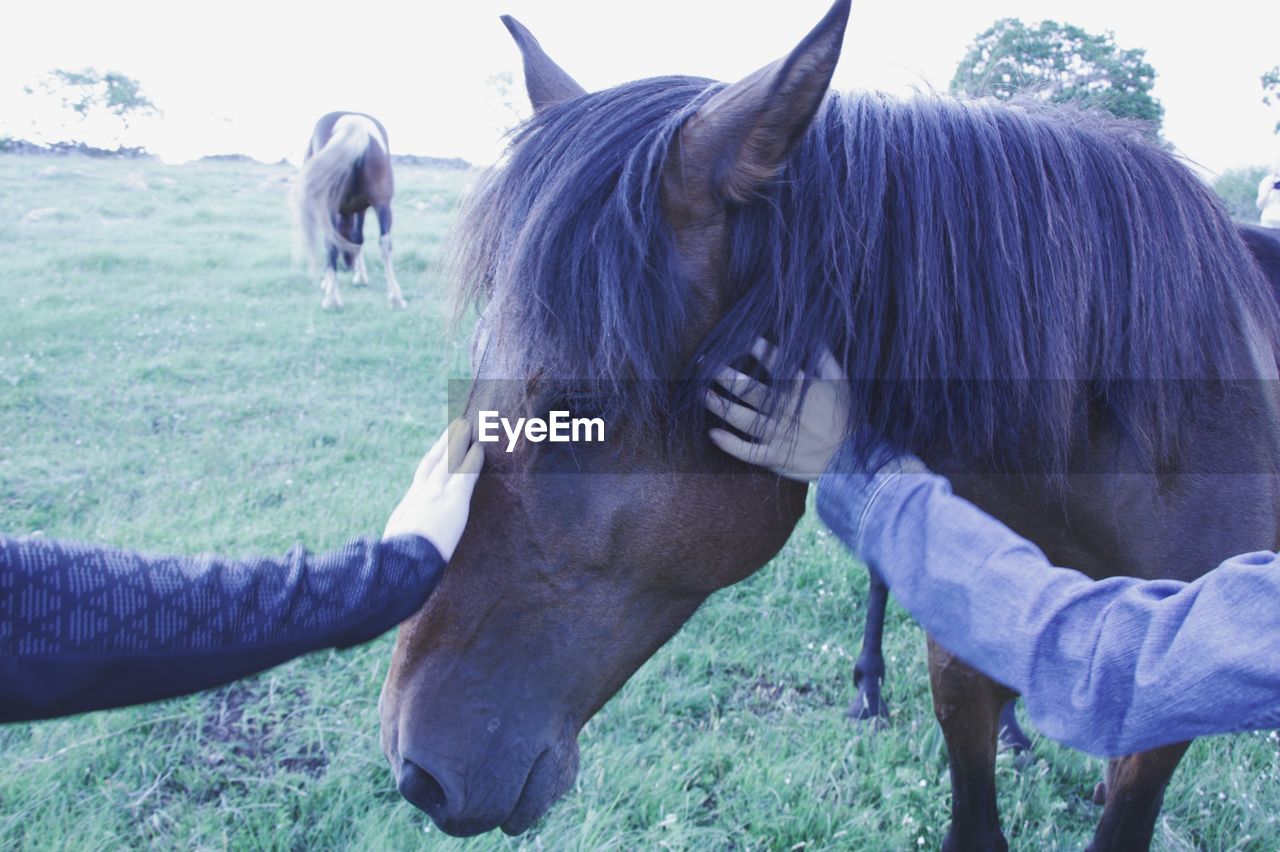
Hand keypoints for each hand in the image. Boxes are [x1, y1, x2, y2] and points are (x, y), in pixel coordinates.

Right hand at [383, 419, 483, 560]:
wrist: (400, 566)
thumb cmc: (397, 565)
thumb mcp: (396, 546)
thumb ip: (403, 539)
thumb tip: (401, 544)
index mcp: (407, 507)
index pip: (421, 479)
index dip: (431, 462)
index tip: (437, 450)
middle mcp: (420, 494)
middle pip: (432, 462)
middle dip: (443, 445)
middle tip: (453, 427)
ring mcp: (435, 494)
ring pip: (448, 462)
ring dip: (458, 443)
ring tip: (467, 428)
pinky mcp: (452, 500)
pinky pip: (465, 475)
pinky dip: (472, 460)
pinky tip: (479, 449)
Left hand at [705, 339, 850, 481]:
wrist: (852, 460)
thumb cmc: (846, 419)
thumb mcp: (842, 384)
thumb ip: (825, 360)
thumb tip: (813, 337)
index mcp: (800, 389)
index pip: (773, 362)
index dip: (754, 347)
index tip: (737, 337)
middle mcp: (784, 410)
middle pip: (747, 389)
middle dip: (724, 375)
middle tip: (706, 363)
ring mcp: (777, 435)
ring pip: (740, 417)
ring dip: (718, 405)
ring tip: (702, 393)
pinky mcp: (774, 456)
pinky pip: (746, 451)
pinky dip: (728, 444)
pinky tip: (712, 434)